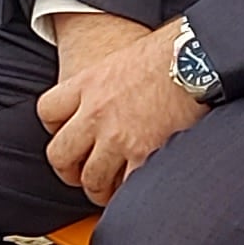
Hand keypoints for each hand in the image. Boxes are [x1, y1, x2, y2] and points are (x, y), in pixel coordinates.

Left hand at [34, 16, 207, 205]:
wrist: (195, 58)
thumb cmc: (169, 51)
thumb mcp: (124, 57)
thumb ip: (108, 80)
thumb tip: (116, 93)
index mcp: (87, 84)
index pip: (48, 111)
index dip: (54, 128)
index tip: (68, 135)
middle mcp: (95, 113)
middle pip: (60, 154)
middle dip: (69, 171)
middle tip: (80, 174)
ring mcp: (118, 137)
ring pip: (92, 179)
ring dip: (99, 189)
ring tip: (110, 190)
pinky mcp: (144, 154)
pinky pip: (126, 188)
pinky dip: (129, 193)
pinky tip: (136, 188)